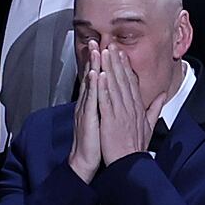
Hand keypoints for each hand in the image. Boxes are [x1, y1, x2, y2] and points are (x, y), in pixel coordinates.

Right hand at [68, 42, 106, 182]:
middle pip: (93, 78)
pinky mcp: (87, 119)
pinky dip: (92, 86)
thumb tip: (118, 101)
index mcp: (96, 105)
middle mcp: (89, 105)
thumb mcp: (106, 124)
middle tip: (98, 40)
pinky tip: (94, 74)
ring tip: (95, 49)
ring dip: (93, 66)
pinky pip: (90, 100)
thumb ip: (112, 111)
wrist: (86, 163)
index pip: (101, 81)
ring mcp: (86, 110)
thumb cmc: (97, 145)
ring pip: (91, 84)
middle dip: (96, 59)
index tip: (109, 49)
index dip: (104, 65)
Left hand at [93, 48, 153, 168]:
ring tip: (103, 53)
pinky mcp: (110, 120)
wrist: (130, 164)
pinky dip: (102, 86)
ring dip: (108, 68)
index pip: (131, 82)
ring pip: (114, 86)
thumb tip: (162, 95)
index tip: (120, 53)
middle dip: (116, 61)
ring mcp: (120, 112)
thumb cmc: (135, 147)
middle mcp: (130, 107)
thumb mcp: (149, 126)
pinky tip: (99, 74)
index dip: (125, 66)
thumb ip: (155, 109)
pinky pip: (106, 100)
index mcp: (138, 107)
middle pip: (122, 80)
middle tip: (111, 45)